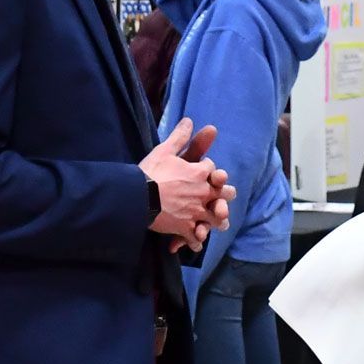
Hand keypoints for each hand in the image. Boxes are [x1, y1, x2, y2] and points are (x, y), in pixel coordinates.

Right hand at [140, 119, 236, 252]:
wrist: (138, 197)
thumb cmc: (151, 172)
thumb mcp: (165, 150)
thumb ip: (180, 137)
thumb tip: (189, 120)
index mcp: (200, 173)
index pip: (213, 169)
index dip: (209, 169)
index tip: (206, 171)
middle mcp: (203, 192)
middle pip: (225, 193)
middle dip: (224, 194)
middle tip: (222, 198)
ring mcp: (196, 212)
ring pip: (215, 218)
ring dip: (216, 220)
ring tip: (219, 224)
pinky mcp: (186, 228)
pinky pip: (195, 238)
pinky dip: (196, 241)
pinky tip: (196, 243)